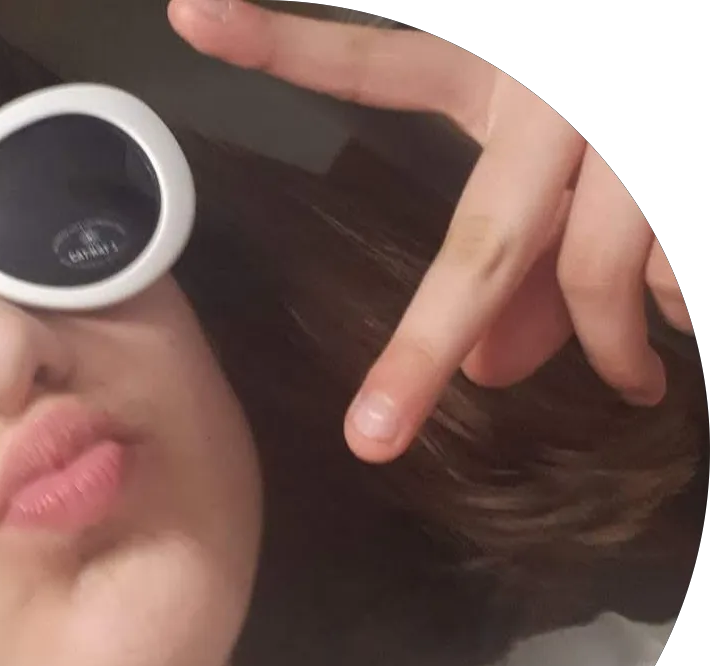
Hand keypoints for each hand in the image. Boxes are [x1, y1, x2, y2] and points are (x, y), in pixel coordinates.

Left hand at [167, 0, 692, 463]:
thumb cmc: (624, 141)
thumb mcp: (566, 171)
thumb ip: (526, 268)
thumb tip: (493, 374)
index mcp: (498, 73)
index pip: (375, 64)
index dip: (285, 44)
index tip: (191, 10)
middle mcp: (554, 95)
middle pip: (482, 244)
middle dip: (425, 350)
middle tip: (375, 435)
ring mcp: (620, 138)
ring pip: (603, 276)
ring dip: (614, 348)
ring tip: (634, 381)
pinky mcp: (675, 189)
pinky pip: (671, 282)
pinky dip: (677, 315)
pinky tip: (676, 321)